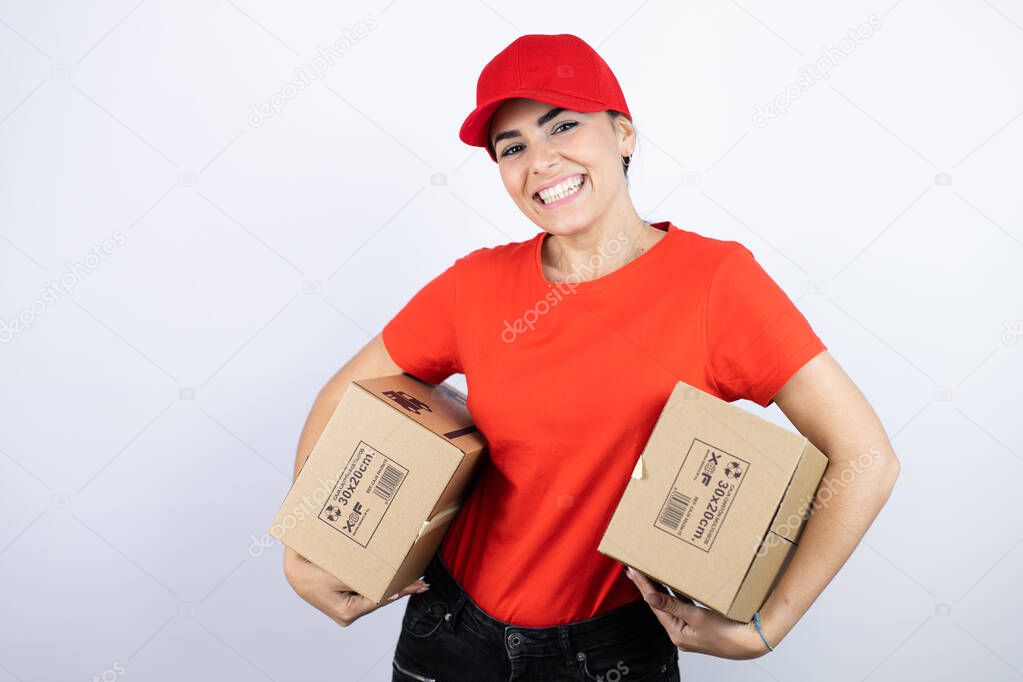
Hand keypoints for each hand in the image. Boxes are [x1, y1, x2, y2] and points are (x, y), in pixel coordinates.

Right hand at [284, 546, 429, 626]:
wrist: (292, 569)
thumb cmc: (310, 572)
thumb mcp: (337, 574)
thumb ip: (361, 578)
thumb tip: (386, 577)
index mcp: (347, 613)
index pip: (382, 600)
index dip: (401, 591)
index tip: (418, 584)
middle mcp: (348, 614)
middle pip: (381, 598)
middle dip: (400, 588)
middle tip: (421, 582)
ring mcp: (347, 606)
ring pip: (375, 593)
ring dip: (391, 584)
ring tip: (412, 578)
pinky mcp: (345, 597)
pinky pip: (367, 588)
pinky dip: (380, 581)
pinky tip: (392, 575)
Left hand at [625, 565, 770, 659]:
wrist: (751, 642)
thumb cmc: (727, 634)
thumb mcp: (697, 617)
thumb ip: (673, 605)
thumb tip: (649, 596)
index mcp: (677, 633)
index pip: (655, 605)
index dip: (643, 586)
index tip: (633, 571)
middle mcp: (681, 631)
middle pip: (660, 604)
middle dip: (647, 586)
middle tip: (635, 569)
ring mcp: (690, 627)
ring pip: (671, 603)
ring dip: (661, 587)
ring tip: (648, 573)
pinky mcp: (699, 623)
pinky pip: (683, 604)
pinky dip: (676, 592)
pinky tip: (672, 582)